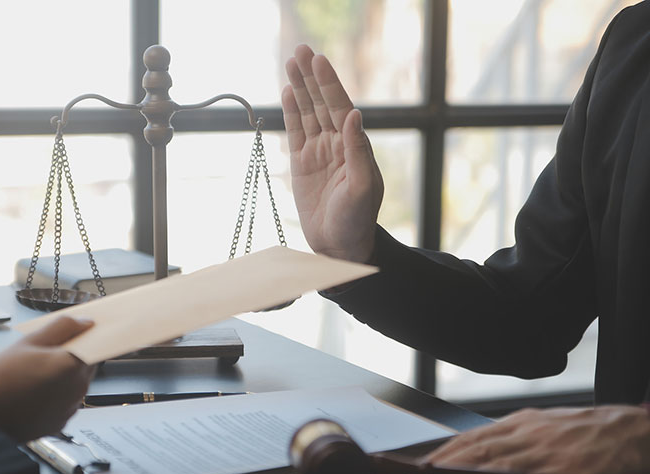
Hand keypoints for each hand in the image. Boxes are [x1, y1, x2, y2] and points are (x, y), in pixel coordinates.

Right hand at [0, 316, 95, 441]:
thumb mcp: (28, 342)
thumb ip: (61, 328)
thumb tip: (84, 322)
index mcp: (73, 365)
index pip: (96, 345)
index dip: (87, 337)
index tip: (79, 332)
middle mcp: (78, 389)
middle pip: (86, 365)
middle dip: (72, 355)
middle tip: (46, 351)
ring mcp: (69, 408)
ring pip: (75, 384)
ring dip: (63, 376)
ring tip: (33, 372)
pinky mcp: (59, 424)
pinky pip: (65, 402)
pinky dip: (56, 395)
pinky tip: (33, 391)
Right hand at [282, 44, 383, 263]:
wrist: (338, 246)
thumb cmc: (357, 220)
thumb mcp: (362, 187)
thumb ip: (358, 151)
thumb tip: (354, 115)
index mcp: (355, 146)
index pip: (341, 107)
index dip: (329, 84)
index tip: (319, 61)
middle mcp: (337, 144)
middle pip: (322, 103)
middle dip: (312, 77)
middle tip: (301, 50)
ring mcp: (319, 152)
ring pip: (307, 113)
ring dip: (300, 88)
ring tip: (291, 62)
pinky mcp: (302, 165)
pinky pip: (295, 133)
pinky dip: (291, 112)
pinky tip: (286, 93)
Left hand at [420, 406, 649, 473]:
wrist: (634, 430)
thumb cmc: (586, 430)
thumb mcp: (543, 424)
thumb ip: (512, 436)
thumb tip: (477, 449)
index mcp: (521, 423)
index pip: (473, 437)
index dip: (445, 451)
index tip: (421, 464)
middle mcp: (527, 434)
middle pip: (477, 450)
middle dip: (443, 465)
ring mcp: (546, 452)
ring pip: (496, 465)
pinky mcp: (566, 471)